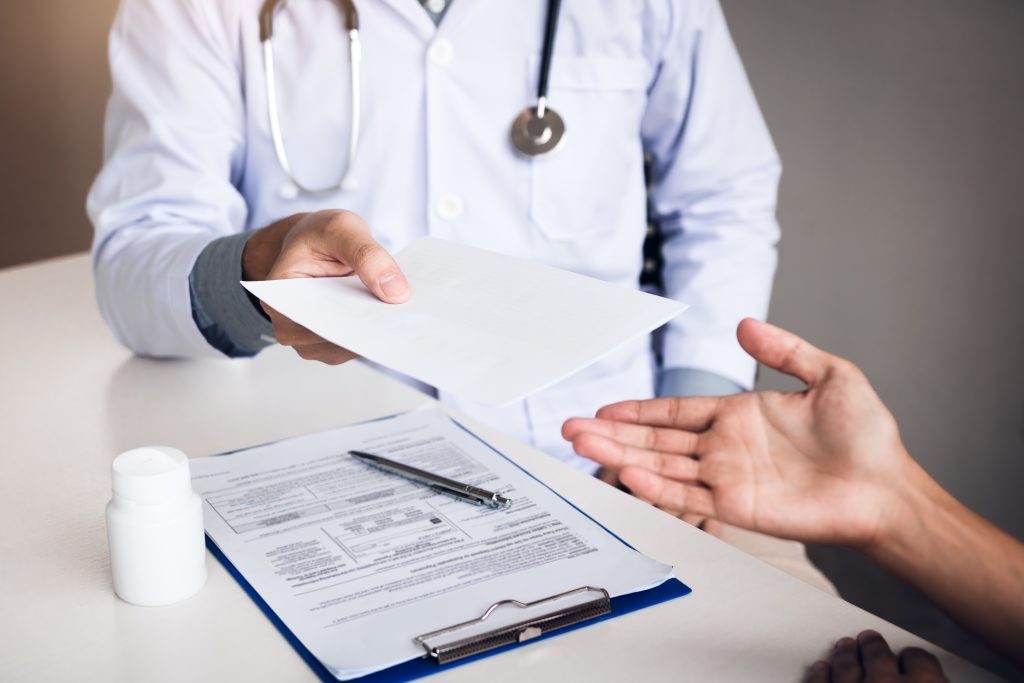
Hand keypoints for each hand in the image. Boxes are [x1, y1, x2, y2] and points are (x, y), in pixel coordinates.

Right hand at [242, 210, 409, 364]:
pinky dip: (377, 332)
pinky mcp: (334, 341)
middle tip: (403, 321)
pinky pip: (357, 344)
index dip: (344, 323)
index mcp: (279, 296)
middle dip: (366, 330)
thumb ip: (367, 255)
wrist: (321, 242)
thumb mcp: (341, 228)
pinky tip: (396, 318)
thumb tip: (396, 292)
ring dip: (375, 334)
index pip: (311, 321)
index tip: (377, 321)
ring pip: (347, 347)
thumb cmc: (320, 235)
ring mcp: (311, 338)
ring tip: (404, 318)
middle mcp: (290, 324)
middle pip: (331, 339)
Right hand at [562, 318, 919, 546]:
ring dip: (620, 456)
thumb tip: (742, 324)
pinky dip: (656, 487)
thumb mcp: (830, 375)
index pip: (674, 411)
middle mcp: (724, 447)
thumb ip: (785, 349)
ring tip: (582, 445)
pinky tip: (629, 474)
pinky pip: (688, 495)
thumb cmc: (866, 436)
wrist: (887, 487)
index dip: (638, 408)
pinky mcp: (737, 505)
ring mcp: (727, 477)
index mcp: (738, 415)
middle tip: (572, 428)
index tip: (604, 407)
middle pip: (655, 438)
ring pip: (661, 464)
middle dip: (612, 433)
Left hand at [804, 631, 947, 682]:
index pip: (920, 661)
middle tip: (869, 638)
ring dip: (845, 654)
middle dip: (874, 646)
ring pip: (846, 665)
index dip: (914, 659)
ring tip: (845, 646)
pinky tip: (820, 669)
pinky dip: (819, 674)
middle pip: (879, 656)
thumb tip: (932, 676)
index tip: (911, 657)